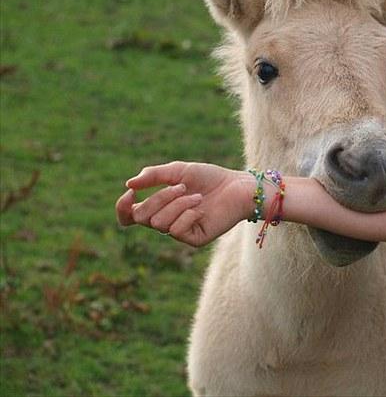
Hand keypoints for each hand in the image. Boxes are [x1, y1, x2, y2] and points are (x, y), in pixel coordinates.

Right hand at [115, 161, 248, 246]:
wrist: (237, 186)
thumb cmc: (210, 178)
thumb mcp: (178, 171)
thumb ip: (153, 176)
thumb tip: (128, 184)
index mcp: (159, 206)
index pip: (129, 216)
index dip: (123, 208)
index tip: (131, 192)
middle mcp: (166, 221)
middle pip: (143, 216)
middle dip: (159, 198)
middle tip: (182, 187)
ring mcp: (180, 232)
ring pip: (159, 223)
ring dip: (178, 204)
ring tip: (198, 196)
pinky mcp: (194, 239)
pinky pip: (176, 231)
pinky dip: (187, 215)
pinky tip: (202, 209)